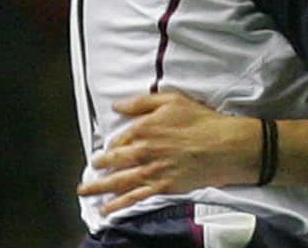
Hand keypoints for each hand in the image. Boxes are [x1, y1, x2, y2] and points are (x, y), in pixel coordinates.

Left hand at [77, 92, 258, 213]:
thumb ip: (141, 103)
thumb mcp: (172, 100)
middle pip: (112, 161)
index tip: (107, 148)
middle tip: (90, 169)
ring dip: (97, 187)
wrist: (223, 145)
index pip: (119, 139)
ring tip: (85, 191)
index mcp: (143, 129)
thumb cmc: (201, 121)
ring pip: (117, 181)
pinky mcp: (161, 187)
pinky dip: (118, 204)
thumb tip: (118, 105)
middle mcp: (142, 151)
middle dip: (98, 166)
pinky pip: (133, 198)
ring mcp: (150, 171)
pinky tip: (107, 208)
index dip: (111, 144)